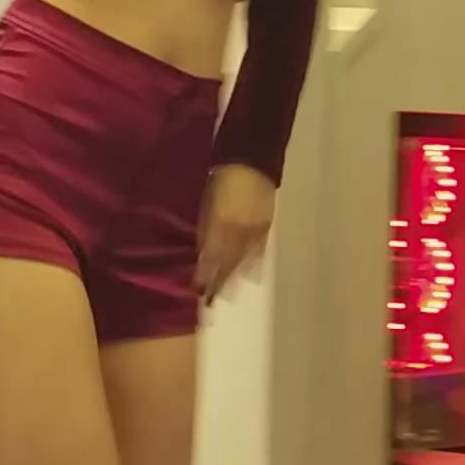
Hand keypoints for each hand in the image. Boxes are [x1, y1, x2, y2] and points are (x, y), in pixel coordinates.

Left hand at [196, 166, 276, 302]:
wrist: (251, 162)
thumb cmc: (220, 181)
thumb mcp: (206, 204)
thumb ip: (205, 231)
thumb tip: (202, 255)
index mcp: (222, 223)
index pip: (211, 257)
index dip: (205, 275)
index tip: (198, 292)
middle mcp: (240, 231)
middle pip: (228, 263)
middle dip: (219, 283)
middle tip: (210, 302)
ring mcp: (256, 230)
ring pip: (245, 261)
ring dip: (235, 279)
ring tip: (228, 297)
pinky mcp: (267, 228)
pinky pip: (259, 251)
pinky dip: (253, 265)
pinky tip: (250, 277)